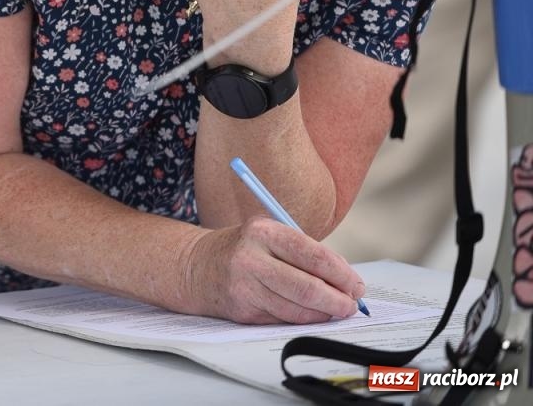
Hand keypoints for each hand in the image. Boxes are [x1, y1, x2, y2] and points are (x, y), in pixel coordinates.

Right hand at [180, 217, 364, 323]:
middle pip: (307, 287)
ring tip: (333, 310)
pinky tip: (308, 313)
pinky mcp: (242, 310)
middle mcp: (250, 258)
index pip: (314, 255)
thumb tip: (347, 282)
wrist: (195, 266)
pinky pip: (283, 320)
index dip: (342, 275)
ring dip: (323, 314)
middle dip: (337, 301)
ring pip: (298, 309)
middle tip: (351, 306)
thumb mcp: (268, 236)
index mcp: (263, 231)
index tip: (357, 286)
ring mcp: (244, 286)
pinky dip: (302, 319)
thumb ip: (305, 254)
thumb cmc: (244, 250)